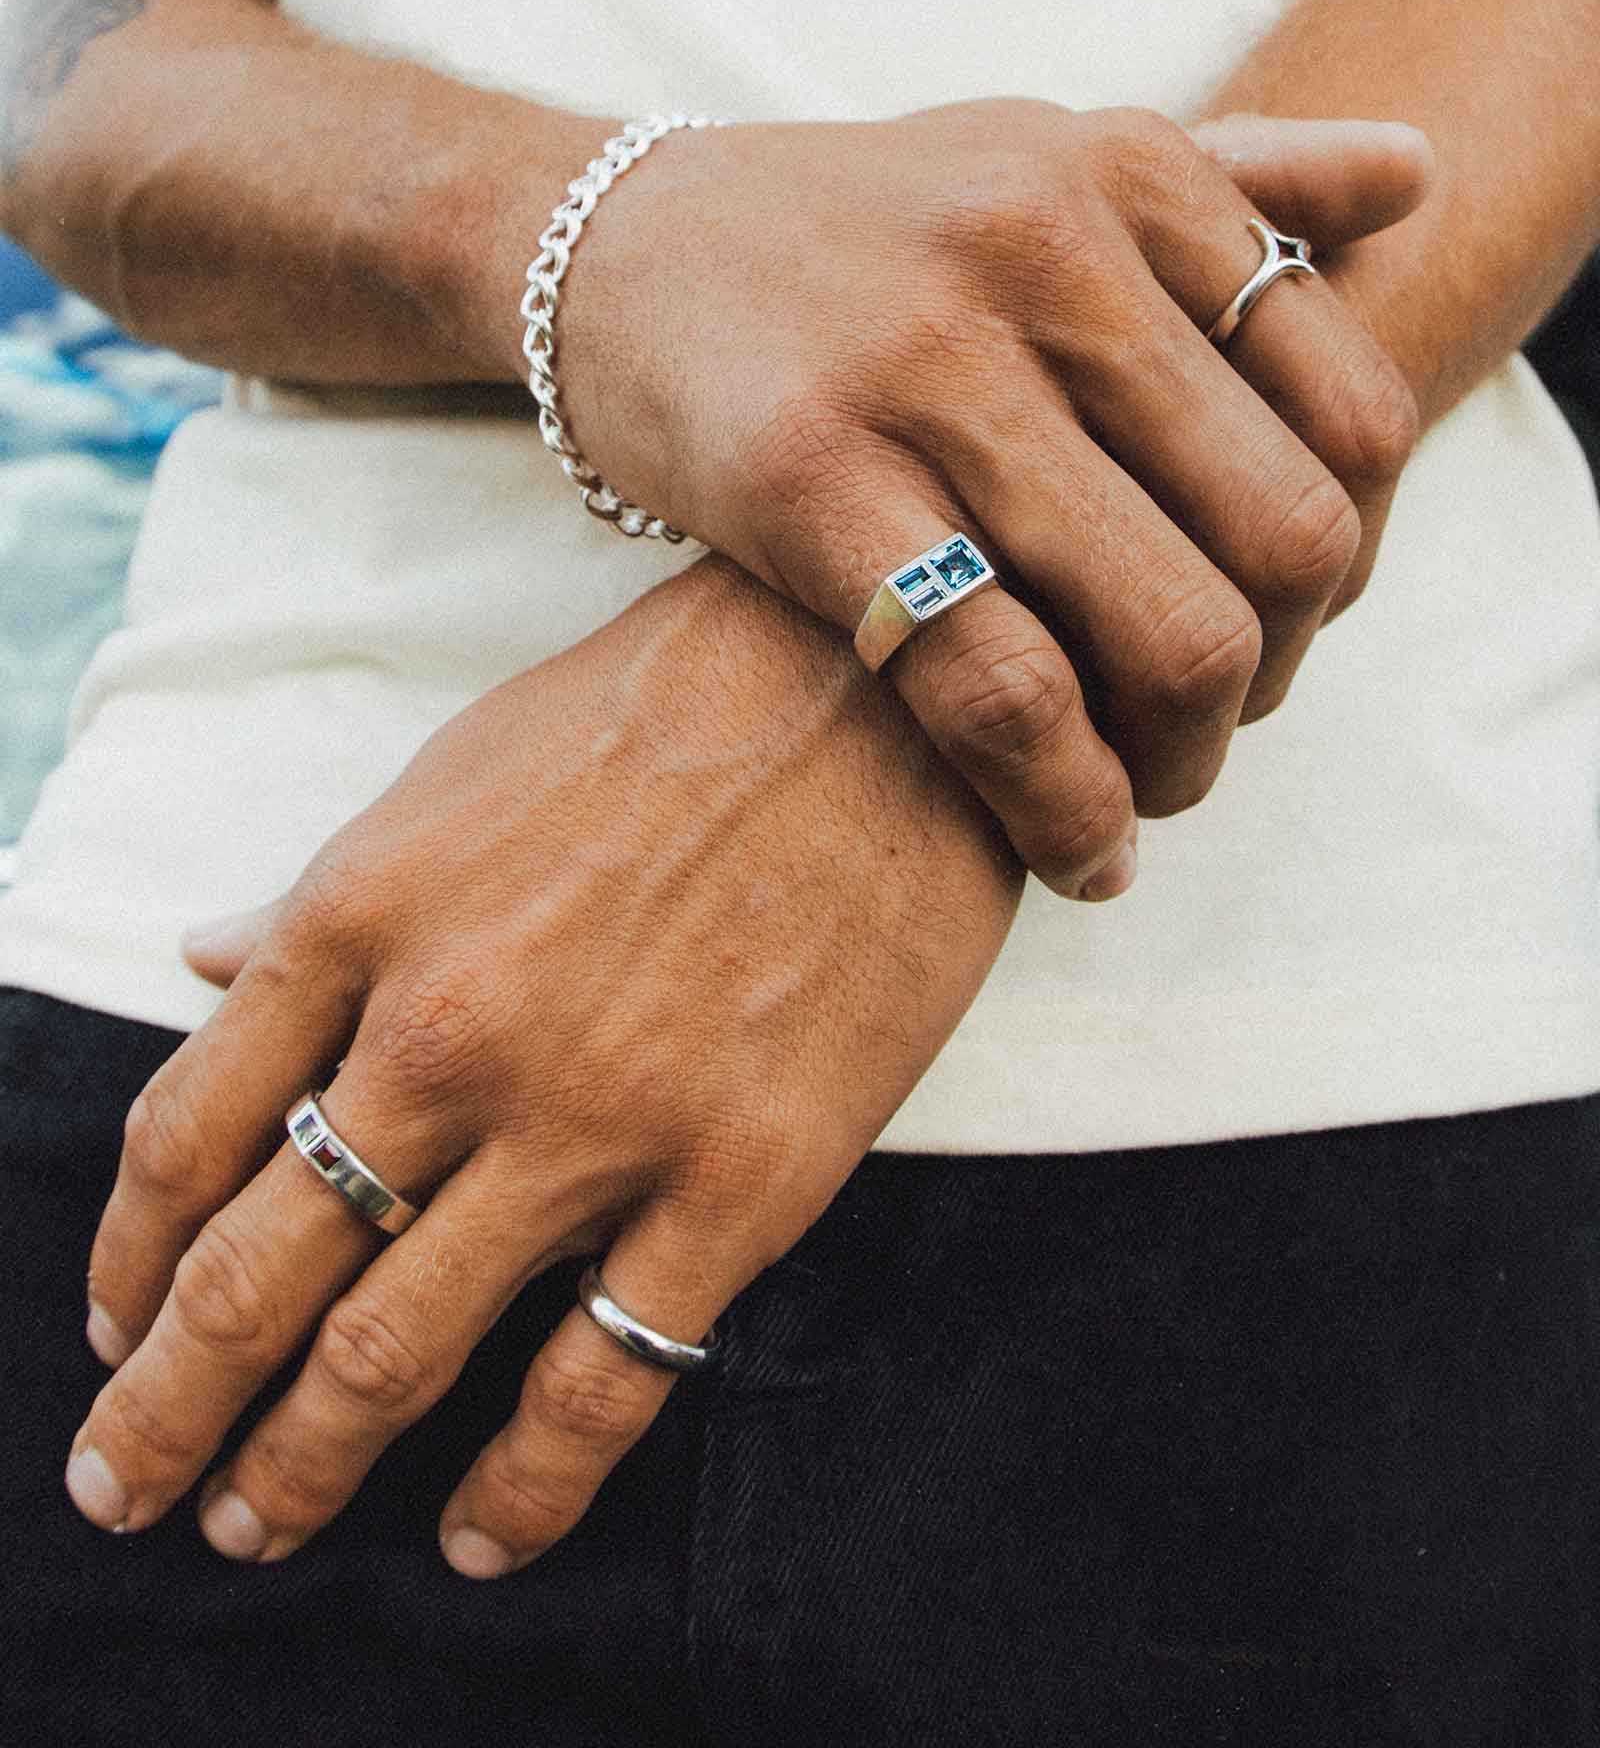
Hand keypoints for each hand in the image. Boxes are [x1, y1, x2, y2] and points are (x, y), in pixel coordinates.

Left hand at [64, 559, 1019, 1575]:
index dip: (128, 1258)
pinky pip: (601, 1378)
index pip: (189, 1135)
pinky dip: (521, 1489)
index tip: (113, 1329)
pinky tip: (477, 1540)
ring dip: (299, 1464)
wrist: (877, 688)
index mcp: (364, 919)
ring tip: (254, 1527)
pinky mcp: (741, 1177)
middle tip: (126, 1489)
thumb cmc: (658, 713)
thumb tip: (199, 956)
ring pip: (395, 1349)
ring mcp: (594, 1117)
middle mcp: (451, 1034)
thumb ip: (324, 892)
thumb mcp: (454, 776)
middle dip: (167, 1409)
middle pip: (254, 1275)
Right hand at [541, 102, 1429, 894]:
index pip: (1353, 421)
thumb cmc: (853, 234)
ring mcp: (927, 366)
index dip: (1345, 568)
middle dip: (1272, 683)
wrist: (605, 249)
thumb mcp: (1045, 158)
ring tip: (1139, 802)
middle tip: (1202, 731)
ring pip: (1166, 630)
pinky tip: (1075, 852)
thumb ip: (1239, 177)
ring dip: (1184, 767)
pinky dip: (1067, 806)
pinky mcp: (809, 479)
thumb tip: (1419, 180)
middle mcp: (1047, 253)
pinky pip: (1001, 688)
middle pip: (1285, 539)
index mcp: (1130, 178)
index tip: (1274, 630)